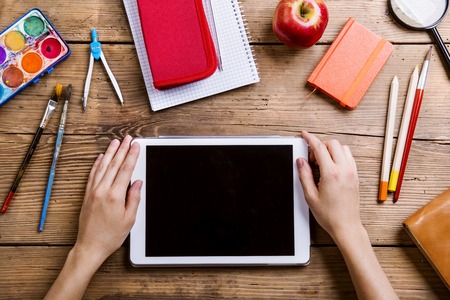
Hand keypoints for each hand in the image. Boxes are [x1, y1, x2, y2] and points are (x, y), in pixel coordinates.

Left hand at [74, 135, 141, 264]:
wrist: (90, 246)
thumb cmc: (110, 236)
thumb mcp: (129, 219)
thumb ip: (134, 198)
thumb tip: (138, 183)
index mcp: (115, 196)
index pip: (125, 170)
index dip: (132, 156)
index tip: (136, 146)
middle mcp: (102, 191)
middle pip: (114, 165)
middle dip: (122, 150)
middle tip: (128, 139)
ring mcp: (93, 192)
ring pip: (102, 166)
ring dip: (110, 153)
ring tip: (115, 142)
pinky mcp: (87, 195)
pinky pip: (92, 175)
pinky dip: (97, 164)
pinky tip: (101, 157)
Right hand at [296, 131, 361, 241]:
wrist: (346, 226)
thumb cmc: (330, 215)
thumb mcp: (310, 195)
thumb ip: (304, 175)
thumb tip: (301, 161)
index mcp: (331, 174)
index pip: (320, 148)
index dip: (310, 138)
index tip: (304, 135)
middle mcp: (344, 170)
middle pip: (333, 144)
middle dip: (320, 146)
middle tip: (312, 159)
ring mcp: (352, 172)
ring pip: (343, 148)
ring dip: (331, 150)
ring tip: (322, 163)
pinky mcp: (356, 176)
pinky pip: (349, 157)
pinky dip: (339, 156)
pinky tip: (331, 167)